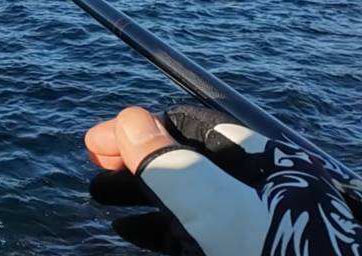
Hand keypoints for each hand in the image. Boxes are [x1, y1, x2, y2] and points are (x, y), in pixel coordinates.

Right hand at [85, 106, 361, 255]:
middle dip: (135, 160)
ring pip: (185, 199)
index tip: (96, 142)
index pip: (193, 128)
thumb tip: (129, 119)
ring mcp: (253, 229)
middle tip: (91, 166)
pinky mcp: (241, 254)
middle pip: (186, 161)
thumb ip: (172, 164)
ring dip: (138, 193)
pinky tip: (127, 230)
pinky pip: (193, 232)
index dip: (141, 130)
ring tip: (97, 195)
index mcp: (269, 166)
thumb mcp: (217, 211)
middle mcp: (263, 192)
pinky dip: (157, 227)